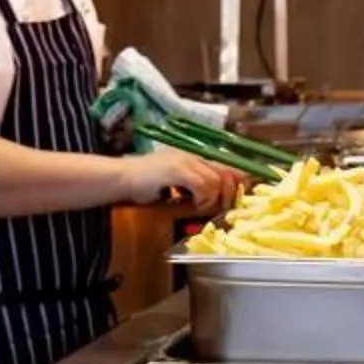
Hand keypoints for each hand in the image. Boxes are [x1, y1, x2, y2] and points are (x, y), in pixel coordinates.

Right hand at [117, 151, 246, 212]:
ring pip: (216, 180)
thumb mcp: (177, 185)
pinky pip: (201, 184)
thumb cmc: (146, 185)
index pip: (228, 165)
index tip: (242, 196)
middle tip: (219, 207)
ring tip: (199, 205)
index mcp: (195, 158)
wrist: (121, 178)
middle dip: (229, 193)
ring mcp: (184, 160)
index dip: (241, 180)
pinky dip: (201, 197)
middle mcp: (193, 156)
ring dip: (211, 198)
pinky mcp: (176, 169)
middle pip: (227, 172)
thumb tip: (219, 201)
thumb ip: (197, 188)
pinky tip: (191, 203)